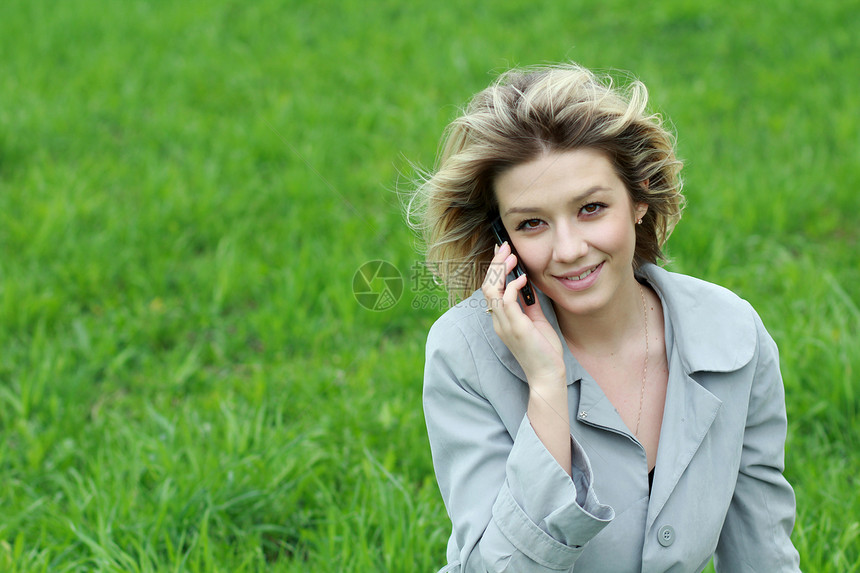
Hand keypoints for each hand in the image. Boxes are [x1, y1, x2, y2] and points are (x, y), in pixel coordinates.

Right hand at [481, 242, 565, 387]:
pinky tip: (523, 279)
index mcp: (501, 319)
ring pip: (491, 291)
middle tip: (504, 246)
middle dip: (495, 264)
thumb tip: (529, 286)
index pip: (490, 289)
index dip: (494, 269)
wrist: (548, 375)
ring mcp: (505, 325)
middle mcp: (498, 321)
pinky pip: (506, 302)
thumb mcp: (536, 322)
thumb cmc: (543, 351)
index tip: (502, 252)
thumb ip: (529, 305)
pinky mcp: (516, 328)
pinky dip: (512, 287)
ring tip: (511, 256)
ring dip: (500, 271)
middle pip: (487, 286)